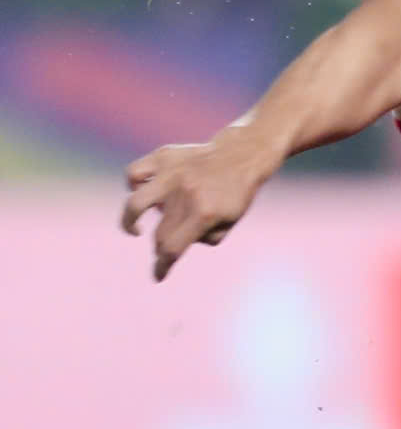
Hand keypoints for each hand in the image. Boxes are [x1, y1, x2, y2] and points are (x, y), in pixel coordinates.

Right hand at [120, 129, 275, 281]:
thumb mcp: (231, 221)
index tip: (158, 275)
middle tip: (166, 246)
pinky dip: (133, 184)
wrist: (244, 153)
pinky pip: (135, 172)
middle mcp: (186, 194)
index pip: (172, 249)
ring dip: (129, 222)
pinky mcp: (165, 156)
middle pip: (160, 234)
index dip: (162, 267)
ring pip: (135, 204)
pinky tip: (143, 191)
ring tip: (135, 229)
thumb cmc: (236, 192)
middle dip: (161, 246)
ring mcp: (173, 173)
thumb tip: (174, 245)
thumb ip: (204, 238)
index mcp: (205, 213)